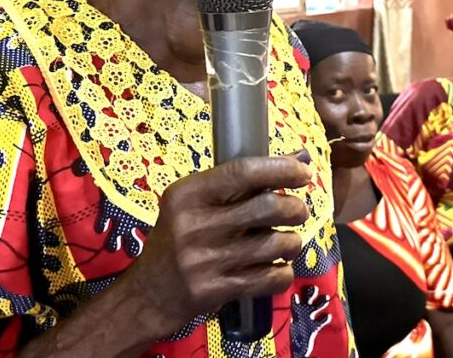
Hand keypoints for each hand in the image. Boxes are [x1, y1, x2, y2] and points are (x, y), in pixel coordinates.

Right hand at [124, 155, 312, 335]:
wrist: (147, 293)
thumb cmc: (178, 238)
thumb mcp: (196, 203)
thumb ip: (242, 182)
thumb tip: (299, 158)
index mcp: (188, 194)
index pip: (242, 172)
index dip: (281, 169)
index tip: (304, 173)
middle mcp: (194, 224)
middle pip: (266, 207)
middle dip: (294, 208)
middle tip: (297, 211)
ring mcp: (204, 260)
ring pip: (274, 244)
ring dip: (293, 242)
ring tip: (289, 242)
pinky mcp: (215, 290)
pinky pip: (270, 279)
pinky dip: (284, 272)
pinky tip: (277, 268)